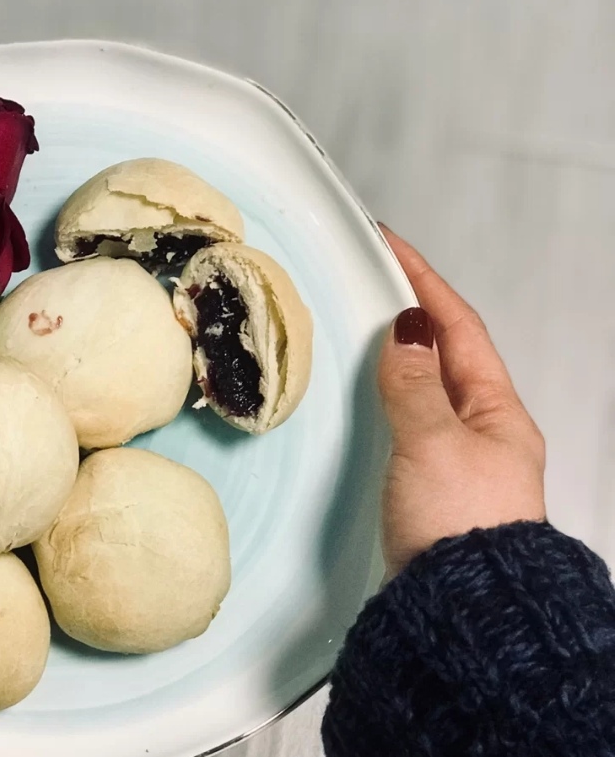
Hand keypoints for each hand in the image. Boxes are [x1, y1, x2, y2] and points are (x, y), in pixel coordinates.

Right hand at [378, 227, 545, 576]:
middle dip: (411, 313)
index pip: (459, 327)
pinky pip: (408, 421)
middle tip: (366, 282)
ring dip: (397, 354)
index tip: (387, 245)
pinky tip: (361, 398)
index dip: (424, 281)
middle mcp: (483, 430)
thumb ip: (414, 385)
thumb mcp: (434, 441)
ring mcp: (457, 459)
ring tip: (356, 328)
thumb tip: (407, 330)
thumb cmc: (457, 520)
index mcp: (497, 411)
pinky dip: (386, 396)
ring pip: (425, 388)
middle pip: (446, 353)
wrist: (463, 608)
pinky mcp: (430, 487)